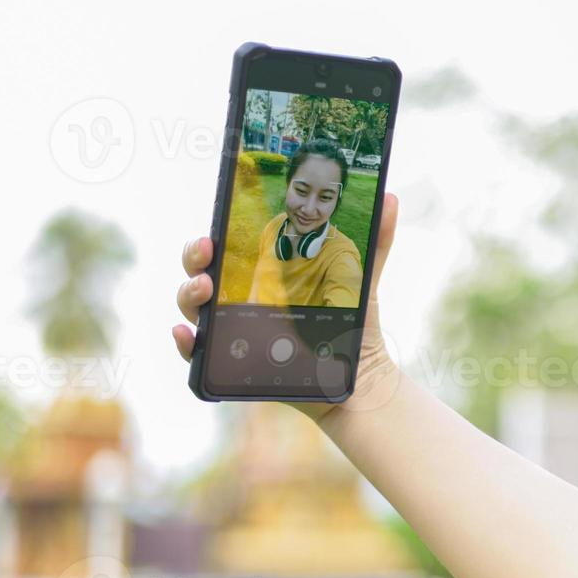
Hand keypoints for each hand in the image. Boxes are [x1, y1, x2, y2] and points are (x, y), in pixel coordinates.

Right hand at [173, 193, 402, 425]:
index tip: (213, 230)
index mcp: (264, 276)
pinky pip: (199, 355)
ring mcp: (236, 331)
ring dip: (188, 294)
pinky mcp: (236, 363)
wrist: (359, 379)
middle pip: (200, 273)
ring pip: (194, 310)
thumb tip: (391, 198)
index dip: (209, 238)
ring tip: (205, 289)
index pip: (224, 250)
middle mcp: (243, 301)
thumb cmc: (354, 328)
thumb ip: (377, 241)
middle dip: (193, 258)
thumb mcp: (361, 280)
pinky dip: (186, 344)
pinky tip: (188, 334)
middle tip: (207, 251)